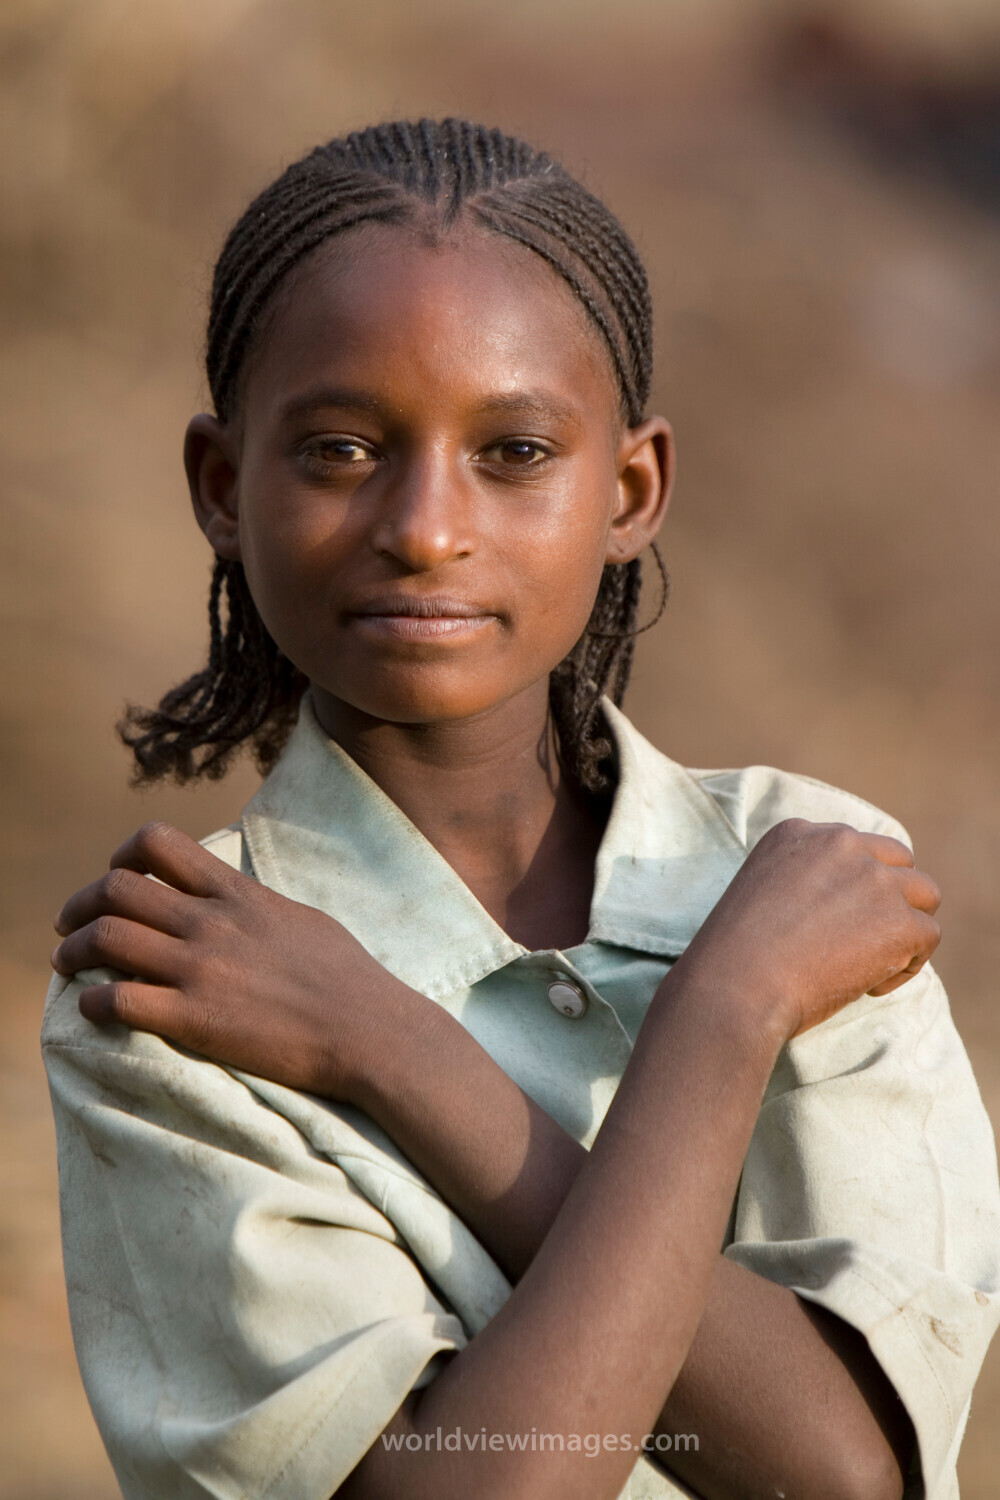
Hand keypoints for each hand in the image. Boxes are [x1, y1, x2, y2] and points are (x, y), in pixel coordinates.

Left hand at [51, 820, 410, 1098]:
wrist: (370, 1031)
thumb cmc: (349, 979)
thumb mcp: (301, 918)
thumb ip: (255, 904)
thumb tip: (234, 898)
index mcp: (238, 894)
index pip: (159, 843)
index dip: (122, 856)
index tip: (117, 877)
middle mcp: (212, 923)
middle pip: (116, 889)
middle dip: (81, 904)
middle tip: (71, 926)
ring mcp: (201, 970)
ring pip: (106, 939)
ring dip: (74, 951)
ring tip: (68, 966)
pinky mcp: (194, 1019)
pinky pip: (118, 1000)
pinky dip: (93, 1002)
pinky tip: (95, 1010)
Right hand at [675, 818, 940, 1040]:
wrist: (736, 986)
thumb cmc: (738, 958)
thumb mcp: (761, 894)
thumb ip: (804, 883)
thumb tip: (847, 910)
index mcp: (798, 833)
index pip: (855, 849)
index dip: (852, 889)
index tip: (832, 924)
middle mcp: (840, 843)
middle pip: (898, 862)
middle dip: (889, 900)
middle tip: (861, 942)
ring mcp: (874, 879)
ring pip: (924, 894)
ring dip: (906, 927)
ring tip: (872, 964)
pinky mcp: (898, 919)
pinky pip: (928, 936)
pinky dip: (905, 966)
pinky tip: (869, 985)